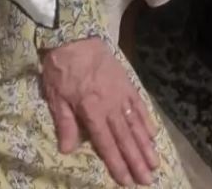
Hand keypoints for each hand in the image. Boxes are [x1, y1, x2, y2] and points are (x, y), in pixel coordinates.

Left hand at [41, 37, 158, 186]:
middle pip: (125, 138)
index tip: (127, 181)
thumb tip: (67, 150)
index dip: (117, 163)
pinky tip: (153, 133)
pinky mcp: (126, 82)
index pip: (106, 143)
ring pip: (135, 124)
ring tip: (155, 164)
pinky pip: (139, 104)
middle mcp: (110, 105)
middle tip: (148, 181)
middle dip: (136, 161)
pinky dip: (146, 120)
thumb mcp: (55, 96)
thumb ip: (65, 123)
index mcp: (91, 110)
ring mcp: (121, 93)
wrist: (75, 36)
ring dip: (145, 146)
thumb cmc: (61, 67)